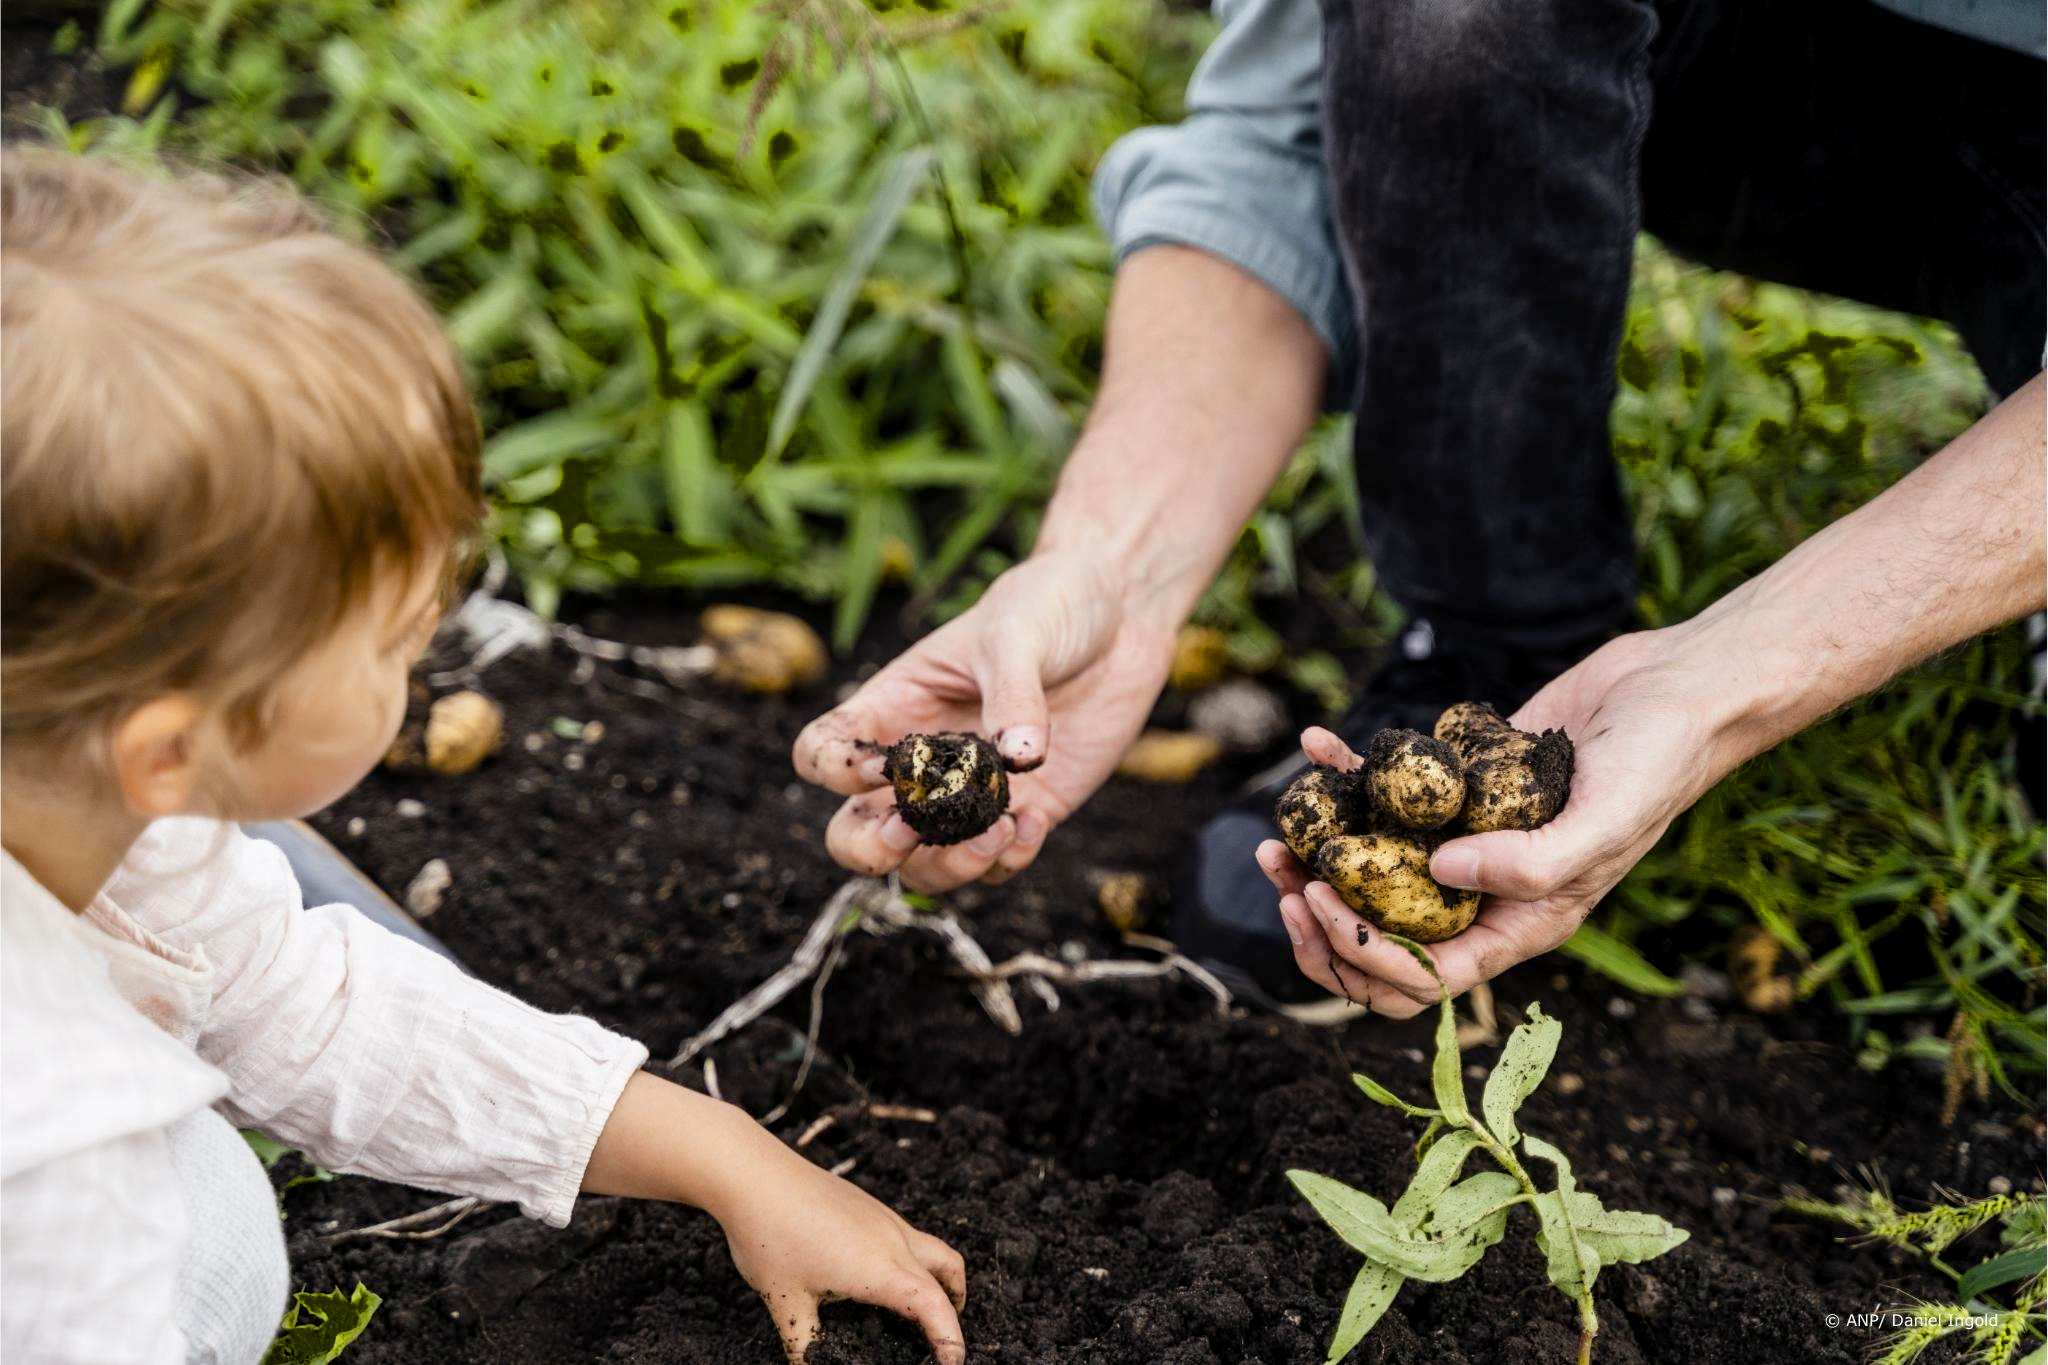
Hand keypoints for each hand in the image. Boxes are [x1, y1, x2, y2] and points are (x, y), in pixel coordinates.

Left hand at [716, 1152, 967, 1364]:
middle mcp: (891, 1240)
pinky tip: (884, 1271)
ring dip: (942, 1278)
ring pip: (933, 1248)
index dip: (950, 1339)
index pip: (934, 1308)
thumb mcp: (785, 1302)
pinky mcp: (869, 1205)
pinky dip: (917, 1259)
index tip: (953, 1362)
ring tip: (929, 1303)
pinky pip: (908, 1234)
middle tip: (944, 1341)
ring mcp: (882, 1218)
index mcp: (879, 1269)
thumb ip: (803, 1344)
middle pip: (948, 1272)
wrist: (755, 1174)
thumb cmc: (770, 1237)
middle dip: (954, 1309)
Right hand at [792, 552, 1177, 891]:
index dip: (835, 772)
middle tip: (910, 831)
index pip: (822, 753)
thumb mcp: (1018, 634)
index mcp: (893, 707)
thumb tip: (1018, 758)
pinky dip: (1009, 862)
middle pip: (854, 834)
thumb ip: (1013, 693)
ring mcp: (971, 795)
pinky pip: (997, 866)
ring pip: (924, 867)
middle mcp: (921, 763)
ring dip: (947, 867)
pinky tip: (1035, 822)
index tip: (887, 765)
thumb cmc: (1049, 605)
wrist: (1120, 614)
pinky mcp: (1028, 812)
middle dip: (870, 849)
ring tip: (996, 831)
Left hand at [1258, 629, 1742, 1016]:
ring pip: (1373, 876)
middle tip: (1282, 877)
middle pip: (1385, 942)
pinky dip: (1345, 775)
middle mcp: (1485, 891)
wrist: (1673, 688)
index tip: (1320, 901)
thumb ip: (1531, 861)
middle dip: (1323, 925)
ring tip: (1277, 834)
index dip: (1362, 956)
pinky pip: (1387, 795)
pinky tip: (1317, 745)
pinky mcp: (1454, 785)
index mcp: (1521, 923)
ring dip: (1318, 862)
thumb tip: (1441, 874)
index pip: (1426, 979)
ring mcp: (1465, 839)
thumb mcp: (1606, 821)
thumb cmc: (1658, 761)